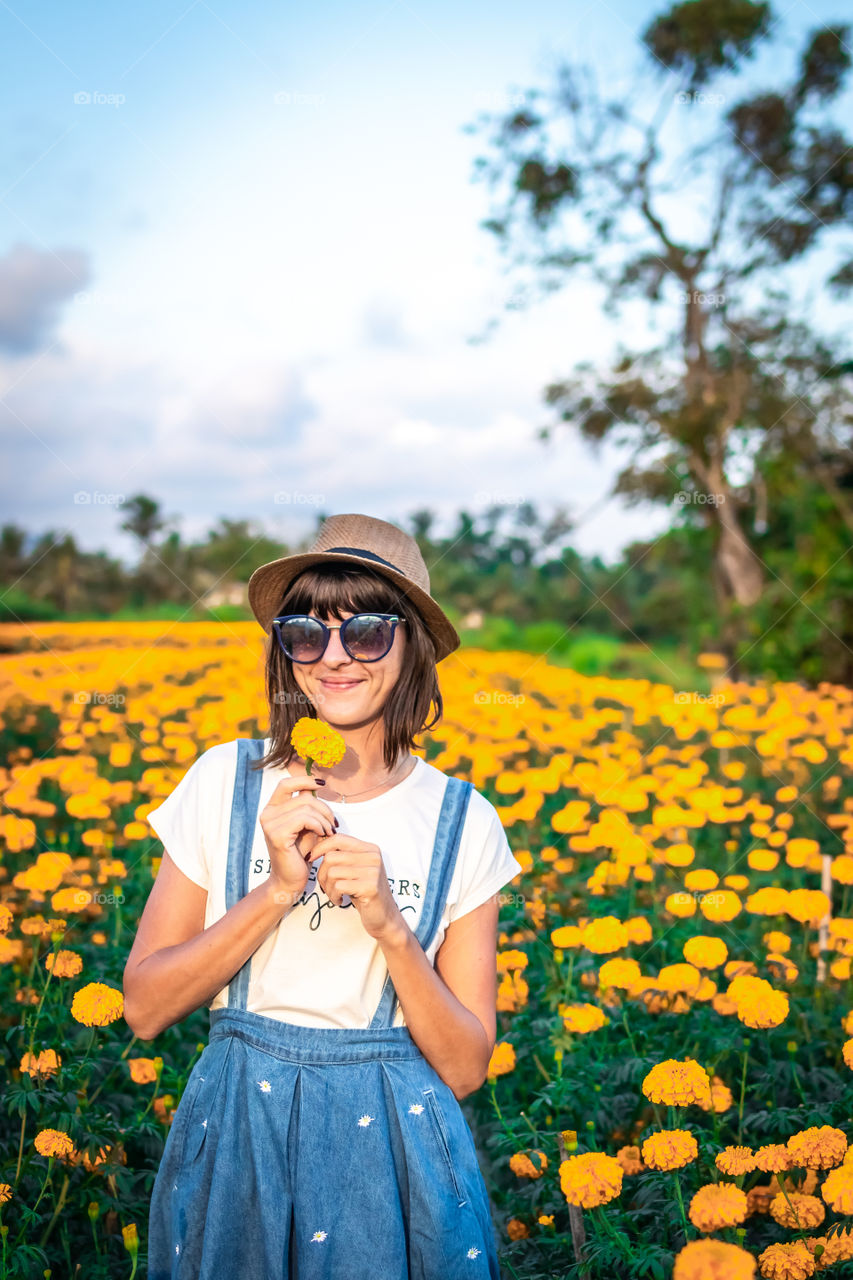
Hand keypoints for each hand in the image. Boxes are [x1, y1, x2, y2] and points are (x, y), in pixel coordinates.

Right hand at [259, 773, 337, 907]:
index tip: (322, 783)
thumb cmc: (300, 853)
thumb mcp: (306, 825)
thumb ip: (308, 807)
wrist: (291, 880)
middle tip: (333, 824)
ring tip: (329, 832)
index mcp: (272, 809)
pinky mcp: (277, 835)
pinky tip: (323, 835)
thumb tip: (317, 784)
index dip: (305, 779)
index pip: (286, 784)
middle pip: (303, 798)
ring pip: (306, 808)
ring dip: (324, 819)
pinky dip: (319, 825)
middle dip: (324, 809)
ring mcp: (269, 824)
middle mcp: (267, 814)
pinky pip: (305, 819)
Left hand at [306, 834, 406, 940]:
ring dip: (328, 888)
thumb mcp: (355, 869)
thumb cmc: (364, 892)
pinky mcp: (370, 887)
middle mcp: (373, 856)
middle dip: (322, 874)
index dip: (320, 847)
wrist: (384, 916)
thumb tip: (316, 846)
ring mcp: (373, 871)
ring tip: (335, 895)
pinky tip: (340, 901)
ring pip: (332, 872)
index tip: (310, 858)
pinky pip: (338, 887)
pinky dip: (334, 896)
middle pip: (331, 857)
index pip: (338, 839)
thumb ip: (343, 856)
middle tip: (327, 887)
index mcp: (370, 848)